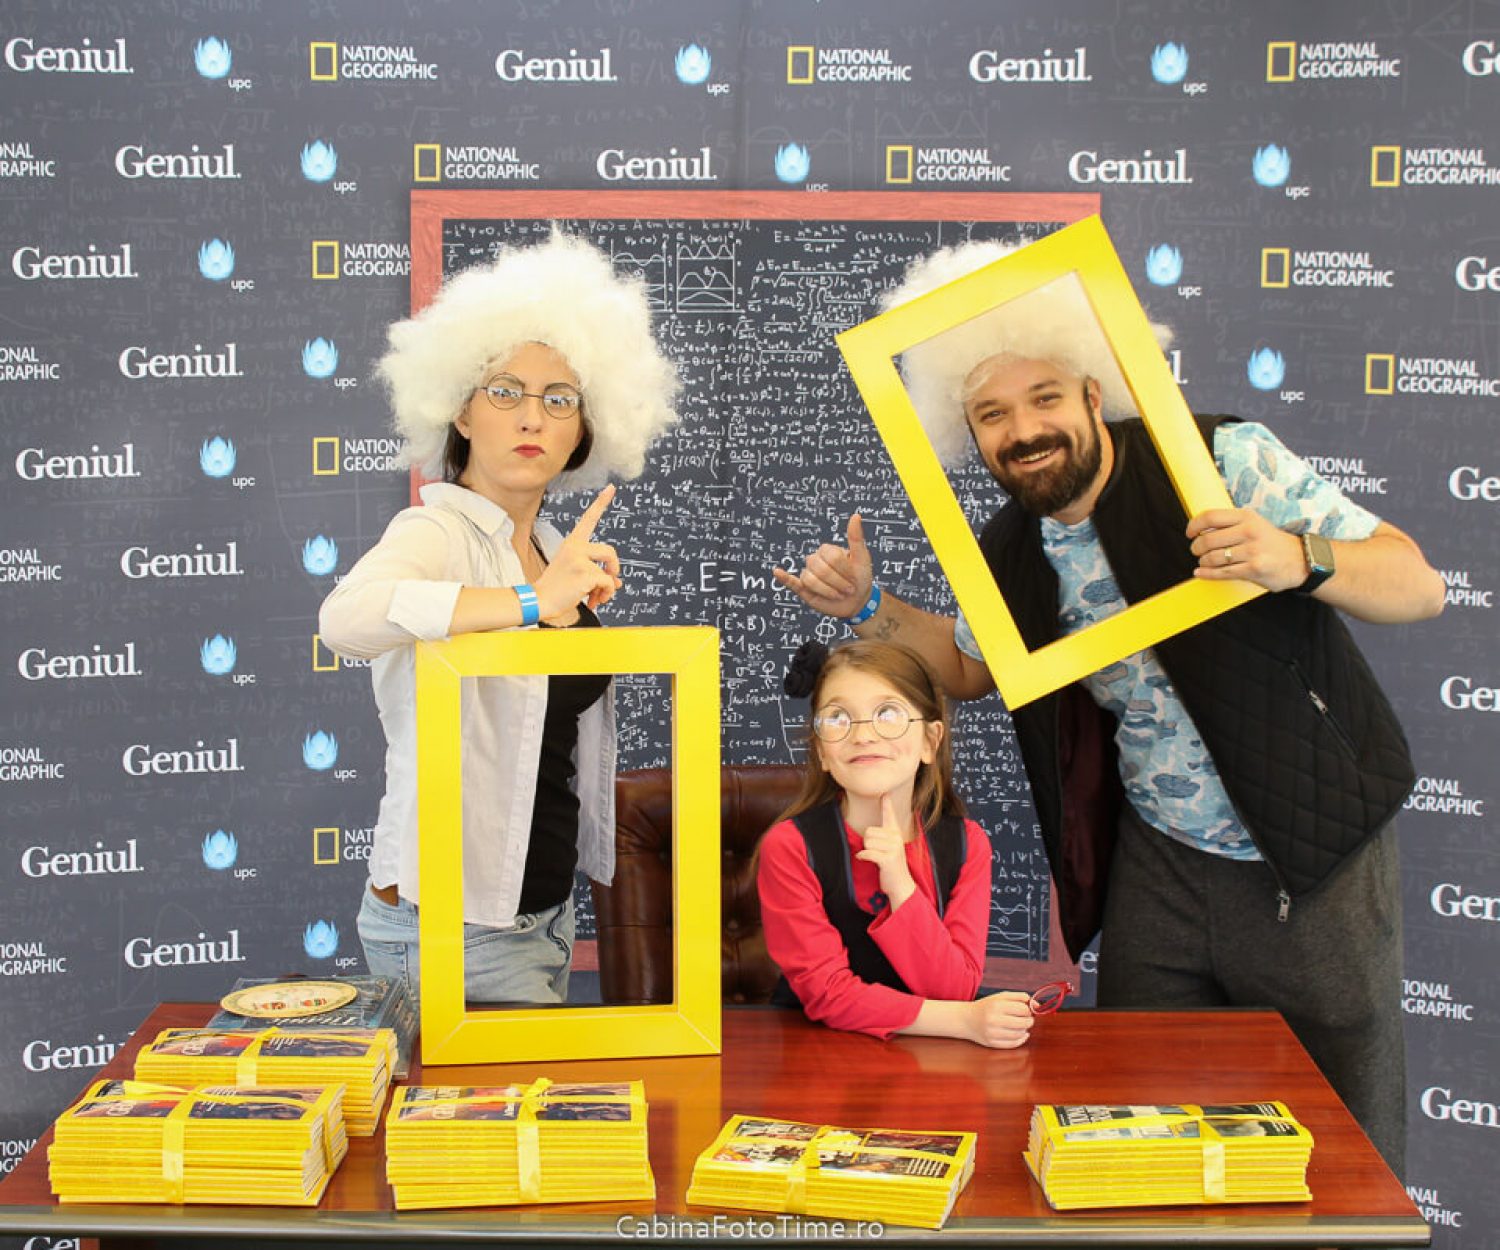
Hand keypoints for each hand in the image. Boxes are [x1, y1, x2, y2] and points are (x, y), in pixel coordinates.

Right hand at [536, 485, 622, 615]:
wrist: (539, 601)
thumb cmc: (556, 588)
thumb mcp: (577, 575)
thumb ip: (596, 573)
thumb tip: (616, 582)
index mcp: (572, 543)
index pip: (589, 519)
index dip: (601, 503)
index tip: (612, 488)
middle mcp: (575, 547)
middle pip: (610, 551)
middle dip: (614, 568)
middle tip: (610, 581)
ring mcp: (579, 559)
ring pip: (610, 570)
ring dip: (609, 586)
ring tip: (598, 596)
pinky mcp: (584, 573)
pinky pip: (607, 583)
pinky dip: (605, 594)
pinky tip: (593, 601)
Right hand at [773, 513, 874, 618]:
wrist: (858, 601)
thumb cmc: (860, 577)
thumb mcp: (862, 557)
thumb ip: (856, 537)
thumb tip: (856, 515)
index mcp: (827, 551)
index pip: (832, 558)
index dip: (845, 571)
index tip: (855, 578)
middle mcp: (816, 560)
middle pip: (821, 569)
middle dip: (837, 582)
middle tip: (848, 589)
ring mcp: (809, 574)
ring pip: (811, 579)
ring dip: (827, 590)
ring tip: (838, 595)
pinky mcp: (803, 588)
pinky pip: (791, 581)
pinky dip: (784, 577)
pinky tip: (778, 572)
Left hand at [854, 796, 916, 908]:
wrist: (901, 885)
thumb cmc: (891, 865)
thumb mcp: (889, 848)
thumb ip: (882, 838)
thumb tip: (870, 832)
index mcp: (895, 833)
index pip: (890, 815)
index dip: (887, 804)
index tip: (885, 793)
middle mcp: (896, 838)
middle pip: (869, 832)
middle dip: (867, 843)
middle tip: (876, 853)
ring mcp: (894, 848)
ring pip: (867, 841)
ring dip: (866, 851)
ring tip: (876, 858)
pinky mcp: (888, 859)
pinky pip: (867, 852)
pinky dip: (863, 856)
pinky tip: (866, 860)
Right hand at [965, 992, 1035, 1048]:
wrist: (967, 1019)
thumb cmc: (987, 1006)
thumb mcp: (1000, 996)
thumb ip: (1019, 997)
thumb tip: (1038, 1005)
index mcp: (996, 1005)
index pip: (1023, 1010)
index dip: (1029, 1010)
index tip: (1027, 1010)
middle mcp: (994, 1019)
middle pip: (1023, 1023)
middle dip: (1029, 1020)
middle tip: (1026, 1018)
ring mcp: (992, 1033)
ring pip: (1019, 1034)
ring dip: (1024, 1030)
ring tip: (1020, 1025)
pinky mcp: (992, 1043)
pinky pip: (1013, 1044)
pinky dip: (1020, 1039)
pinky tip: (1021, 1034)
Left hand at [1186, 508, 1306, 592]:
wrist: (1301, 560)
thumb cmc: (1272, 542)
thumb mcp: (1255, 523)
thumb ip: (1231, 524)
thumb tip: (1200, 528)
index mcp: (1247, 517)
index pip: (1210, 517)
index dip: (1194, 525)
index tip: (1190, 533)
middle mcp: (1249, 531)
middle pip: (1207, 539)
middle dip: (1196, 547)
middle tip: (1196, 551)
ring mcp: (1252, 551)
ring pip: (1213, 558)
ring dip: (1203, 562)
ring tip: (1204, 562)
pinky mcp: (1253, 570)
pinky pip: (1222, 573)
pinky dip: (1207, 574)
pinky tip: (1200, 573)